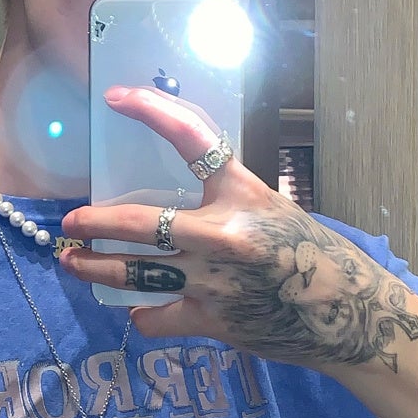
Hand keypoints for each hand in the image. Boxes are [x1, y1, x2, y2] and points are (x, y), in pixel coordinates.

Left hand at [58, 84, 417, 374]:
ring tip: (74, 262)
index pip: (192, 138)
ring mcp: (214, 280)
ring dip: (96, 269)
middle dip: (95, 223)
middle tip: (70, 223)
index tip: (117, 98)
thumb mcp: (272, 208)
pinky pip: (158, 317)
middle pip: (141, 223)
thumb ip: (226, 198)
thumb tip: (178, 195)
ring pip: (136, 273)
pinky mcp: (212, 319)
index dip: (152, 110)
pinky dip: (144, 315)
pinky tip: (137, 312)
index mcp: (242, 193)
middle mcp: (223, 234)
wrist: (347, 313)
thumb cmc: (313, 255)